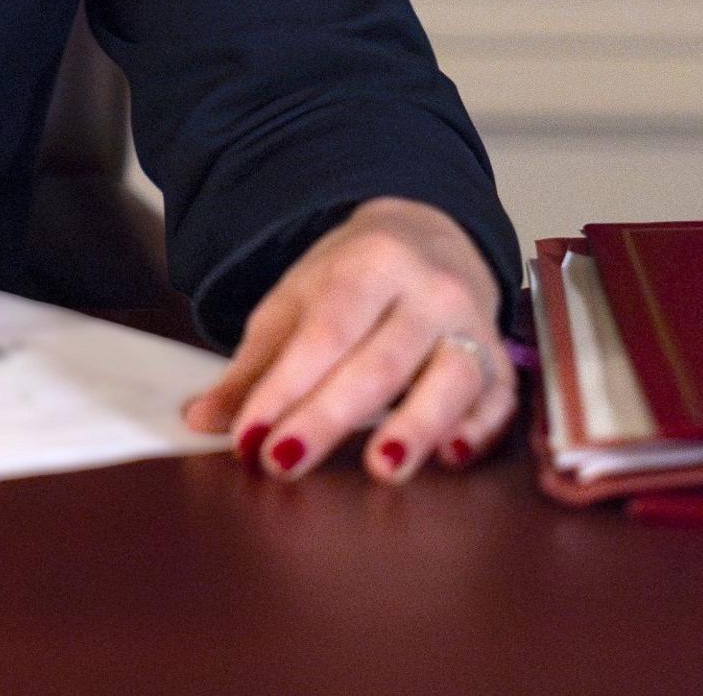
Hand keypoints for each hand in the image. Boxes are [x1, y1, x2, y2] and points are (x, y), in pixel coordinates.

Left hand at [180, 196, 515, 483]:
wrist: (425, 235)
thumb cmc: (350, 281)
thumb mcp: (294, 304)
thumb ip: (253, 367)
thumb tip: (202, 420)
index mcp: (370, 264)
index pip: (325, 333)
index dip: (286, 388)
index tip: (249, 438)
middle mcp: (429, 290)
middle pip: (380, 361)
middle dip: (330, 416)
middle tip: (286, 461)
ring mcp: (472, 324)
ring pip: (451, 377)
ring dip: (417, 424)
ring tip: (381, 468)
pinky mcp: (500, 359)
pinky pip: (499, 397)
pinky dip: (480, 428)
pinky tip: (452, 456)